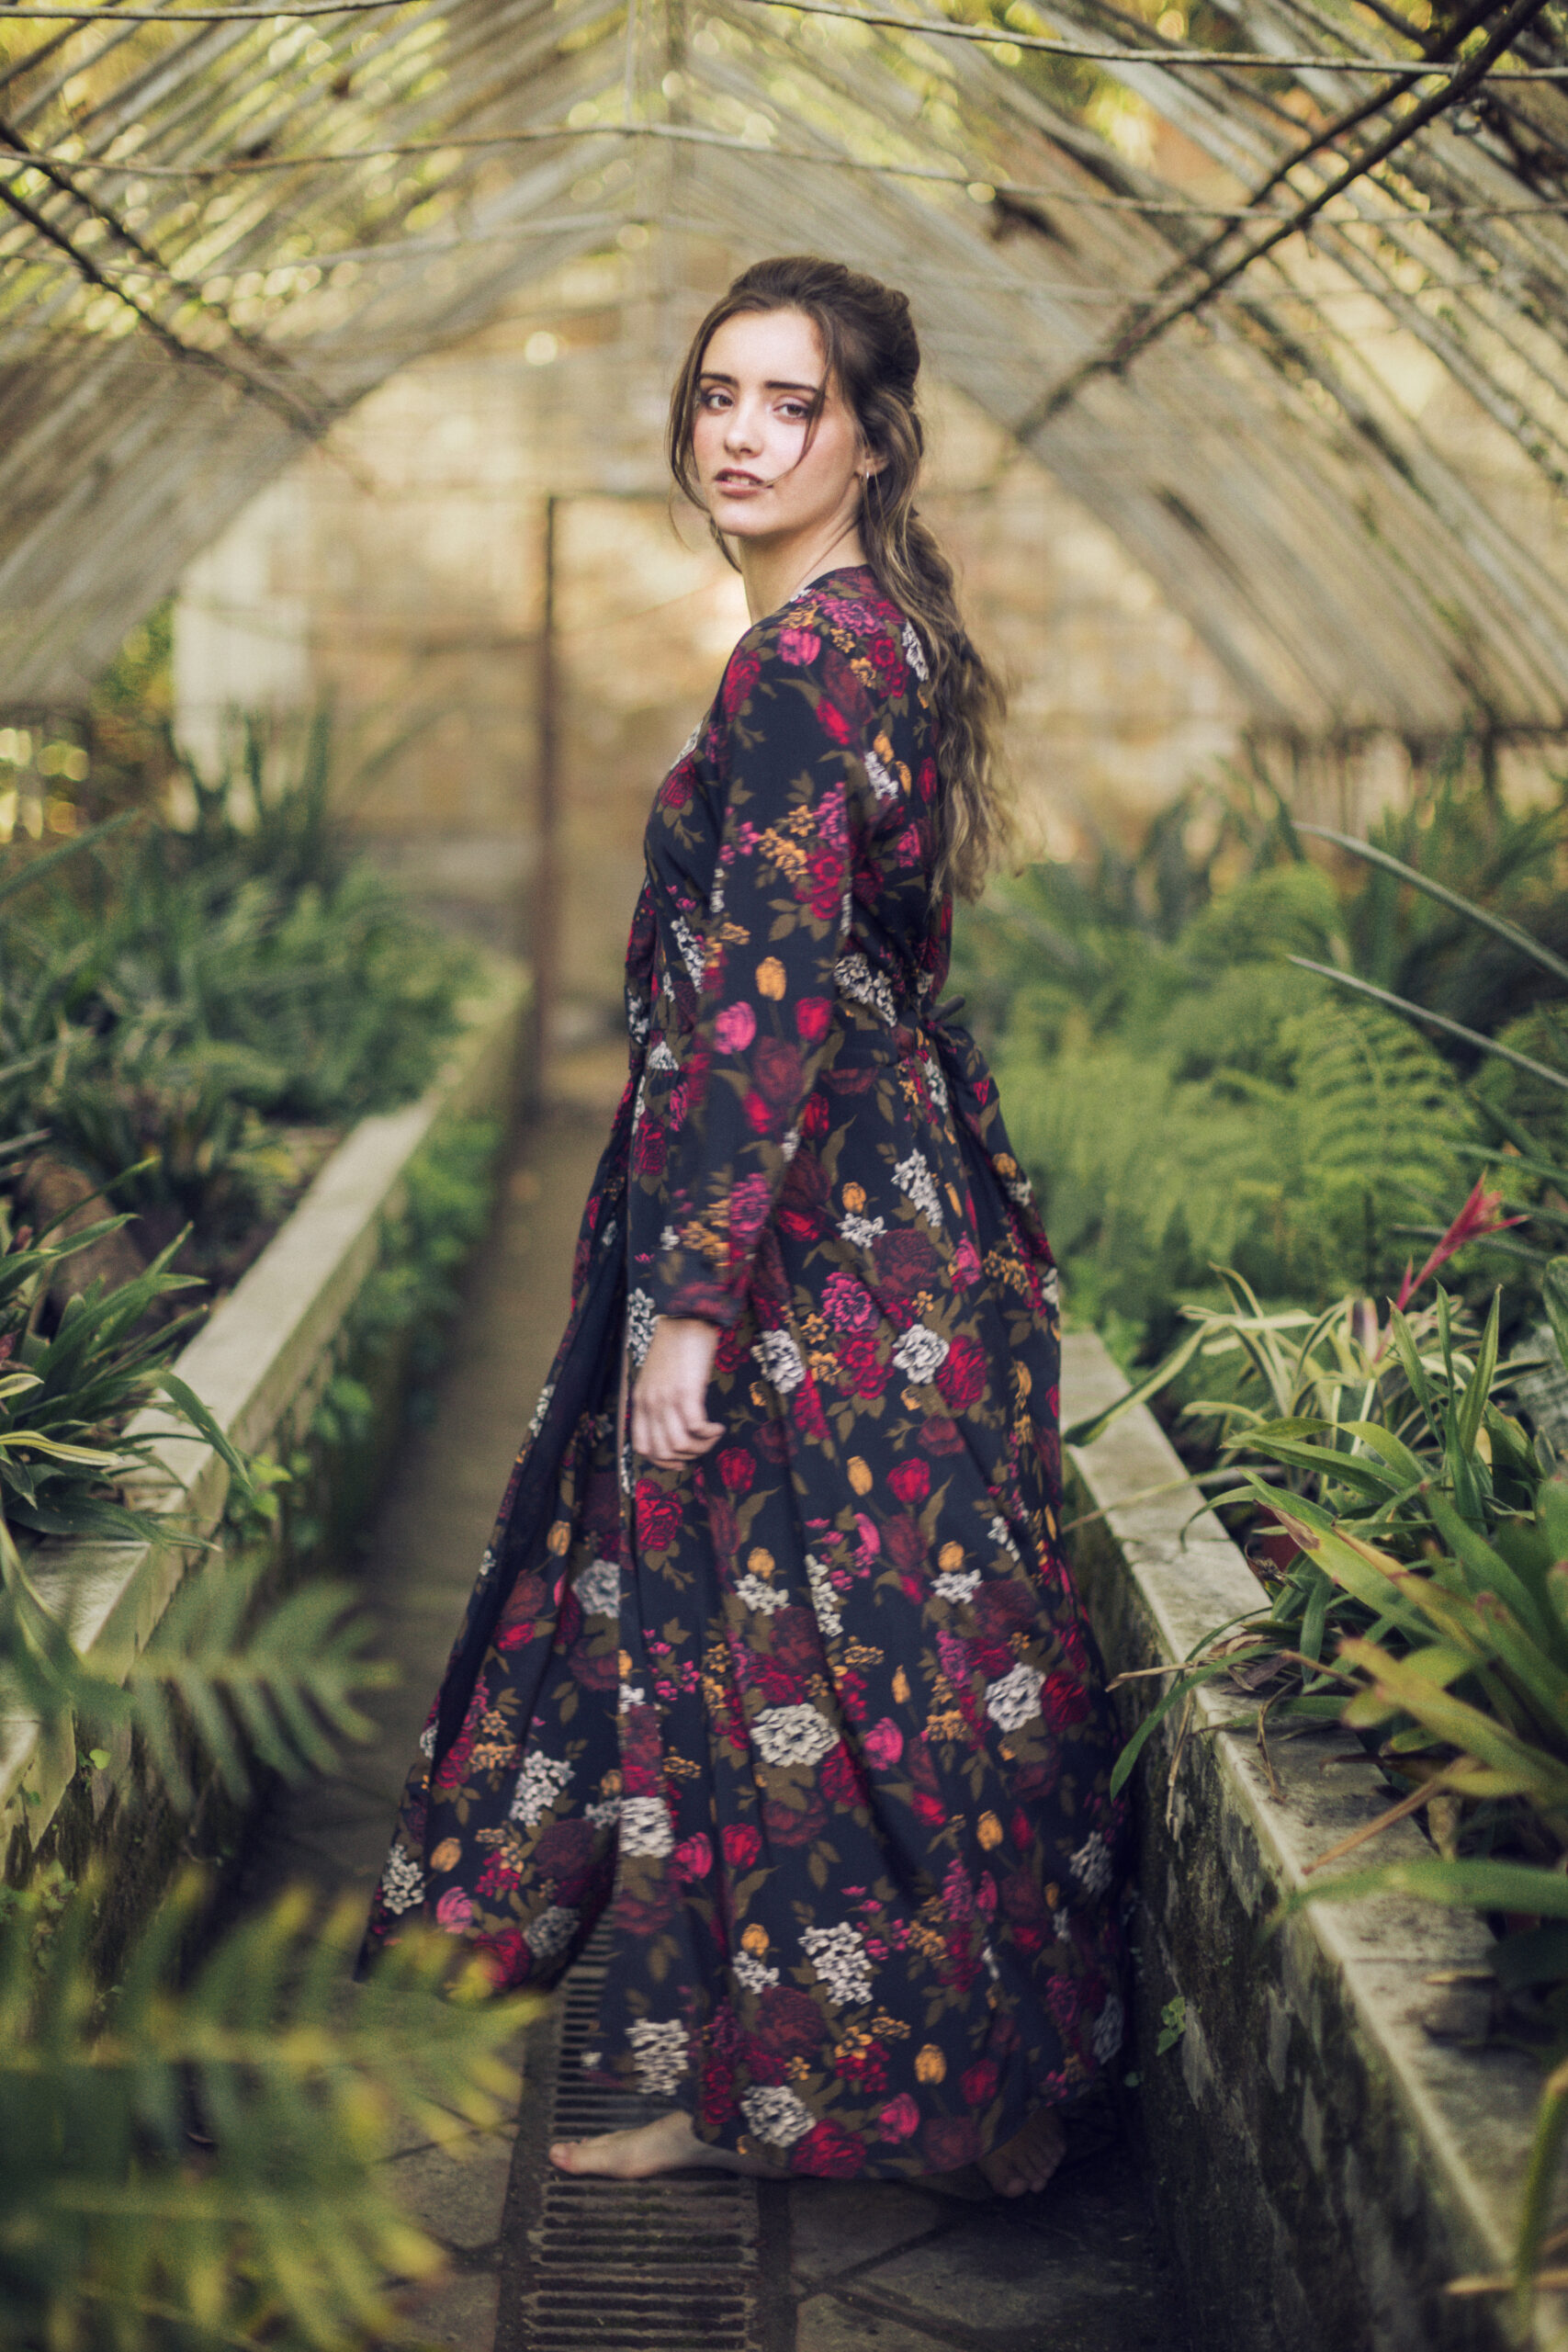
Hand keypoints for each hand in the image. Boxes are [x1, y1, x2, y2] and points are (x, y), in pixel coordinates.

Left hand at [632, 1317, 723, 1468]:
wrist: (685, 1317)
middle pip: (663, 1451)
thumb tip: (676, 1426)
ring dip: (701, 1447)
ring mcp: (666, 1398)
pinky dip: (709, 1434)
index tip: (681, 1461)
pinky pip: (696, 1428)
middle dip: (687, 1456)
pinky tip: (718, 1427)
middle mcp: (650, 1403)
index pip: (642, 1447)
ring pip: (679, 1445)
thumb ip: (660, 1400)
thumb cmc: (677, 1345)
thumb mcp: (658, 1377)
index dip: (662, 1462)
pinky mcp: (686, 1391)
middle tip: (703, 1445)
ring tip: (713, 1435)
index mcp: (640, 1402)